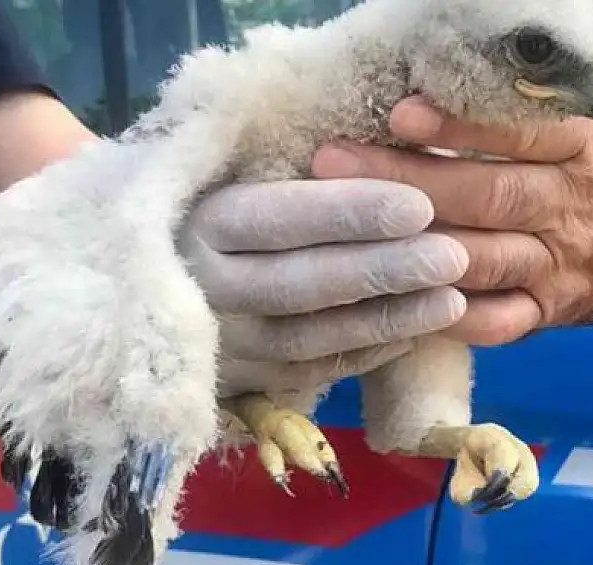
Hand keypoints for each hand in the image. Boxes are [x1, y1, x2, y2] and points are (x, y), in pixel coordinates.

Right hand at [178, 178, 468, 392]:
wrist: (140, 288)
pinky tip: (417, 332)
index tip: (419, 206)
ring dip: (386, 320)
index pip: (282, 218)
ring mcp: (222, 343)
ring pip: (311, 337)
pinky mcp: (240, 382)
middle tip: (453, 257)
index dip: (352, 214)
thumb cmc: (205, 213)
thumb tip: (385, 155)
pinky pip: (312, 371)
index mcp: (203, 223)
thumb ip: (296, 175)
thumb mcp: (230, 178)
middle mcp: (207, 288)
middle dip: (383, 271)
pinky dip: (366, 354)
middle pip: (302, 283)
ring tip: (452, 300)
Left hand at [311, 63, 592, 344]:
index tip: (401, 111)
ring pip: (481, 259)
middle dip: (406, 183)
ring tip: (345, 232)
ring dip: (412, 248)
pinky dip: (453, 318)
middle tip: (331, 164)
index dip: (461, 125)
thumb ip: (571, 65)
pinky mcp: (551, 310)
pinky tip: (400, 304)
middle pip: (487, 196)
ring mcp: (560, 264)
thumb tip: (506, 21)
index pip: (523, 132)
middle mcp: (575, 206)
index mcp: (592, 144)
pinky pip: (500, 321)